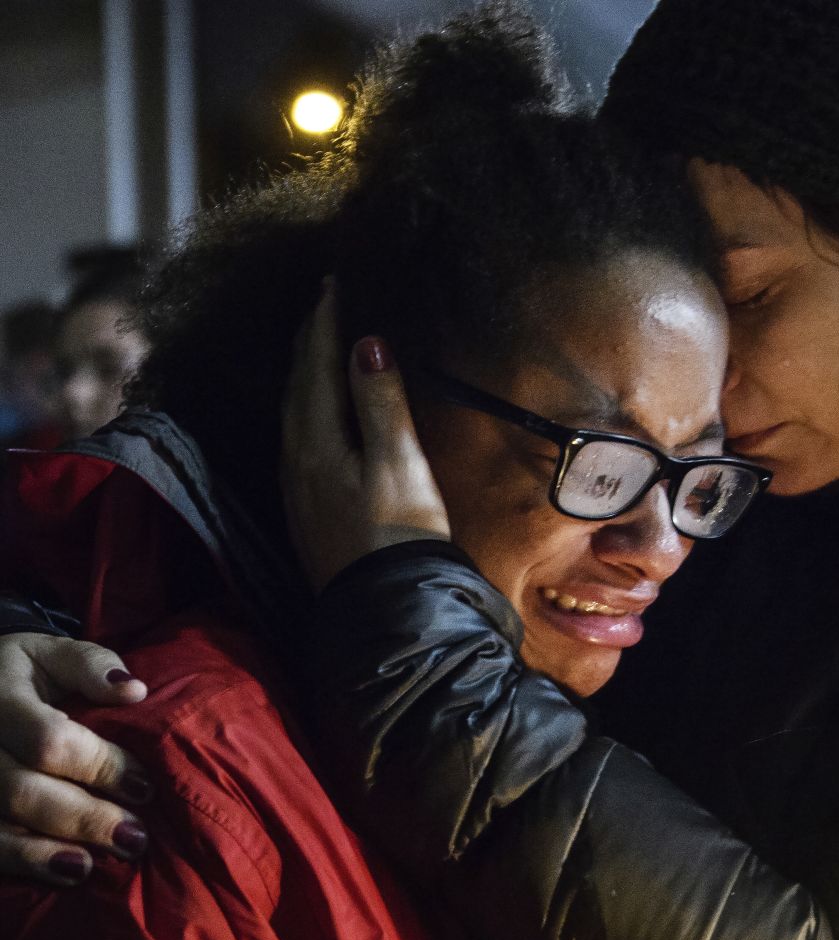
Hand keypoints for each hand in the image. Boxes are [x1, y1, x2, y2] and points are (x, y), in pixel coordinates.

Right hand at [0, 633, 150, 885]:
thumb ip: (91, 666)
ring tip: (98, 866)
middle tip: (136, 837)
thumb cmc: (25, 673)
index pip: (49, 741)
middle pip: (21, 791)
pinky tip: (65, 873)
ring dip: (49, 852)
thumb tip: (133, 690)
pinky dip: (23, 862)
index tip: (146, 786)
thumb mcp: (52, 653)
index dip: (101, 767)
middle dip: (84, 818)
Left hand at [280, 278, 448, 593]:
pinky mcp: (309, 512)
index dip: (326, 321)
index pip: (317, 366)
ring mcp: (298, 490)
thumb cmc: (400, 537)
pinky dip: (308, 409)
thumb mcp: (399, 465)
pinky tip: (318, 416)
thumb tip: (366, 343)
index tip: (334, 282)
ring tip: (319, 348)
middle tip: (324, 303)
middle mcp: (296, 461)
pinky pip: (299, 439)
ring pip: (294, 413)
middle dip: (310, 341)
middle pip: (298, 386)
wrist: (387, 613)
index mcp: (316, 442)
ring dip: (306, 375)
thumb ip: (380, 402)